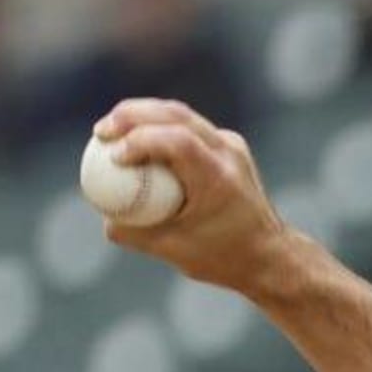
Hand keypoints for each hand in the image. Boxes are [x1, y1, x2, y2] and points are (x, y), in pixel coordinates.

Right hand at [94, 99, 291, 292]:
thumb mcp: (172, 251)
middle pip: (176, 115)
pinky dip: (161, 126)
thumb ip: (133, 233)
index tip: (113, 156)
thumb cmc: (223, 257)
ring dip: (143, 114)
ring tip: (111, 129)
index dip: (140, 140)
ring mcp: (233, 147)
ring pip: (183, 114)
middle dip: (132, 114)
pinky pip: (190, 126)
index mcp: (218, 179)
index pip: (177, 140)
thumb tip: (103, 216)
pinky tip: (136, 137)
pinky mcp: (231, 147)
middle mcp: (229, 155)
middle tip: (101, 131)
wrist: (270, 255)